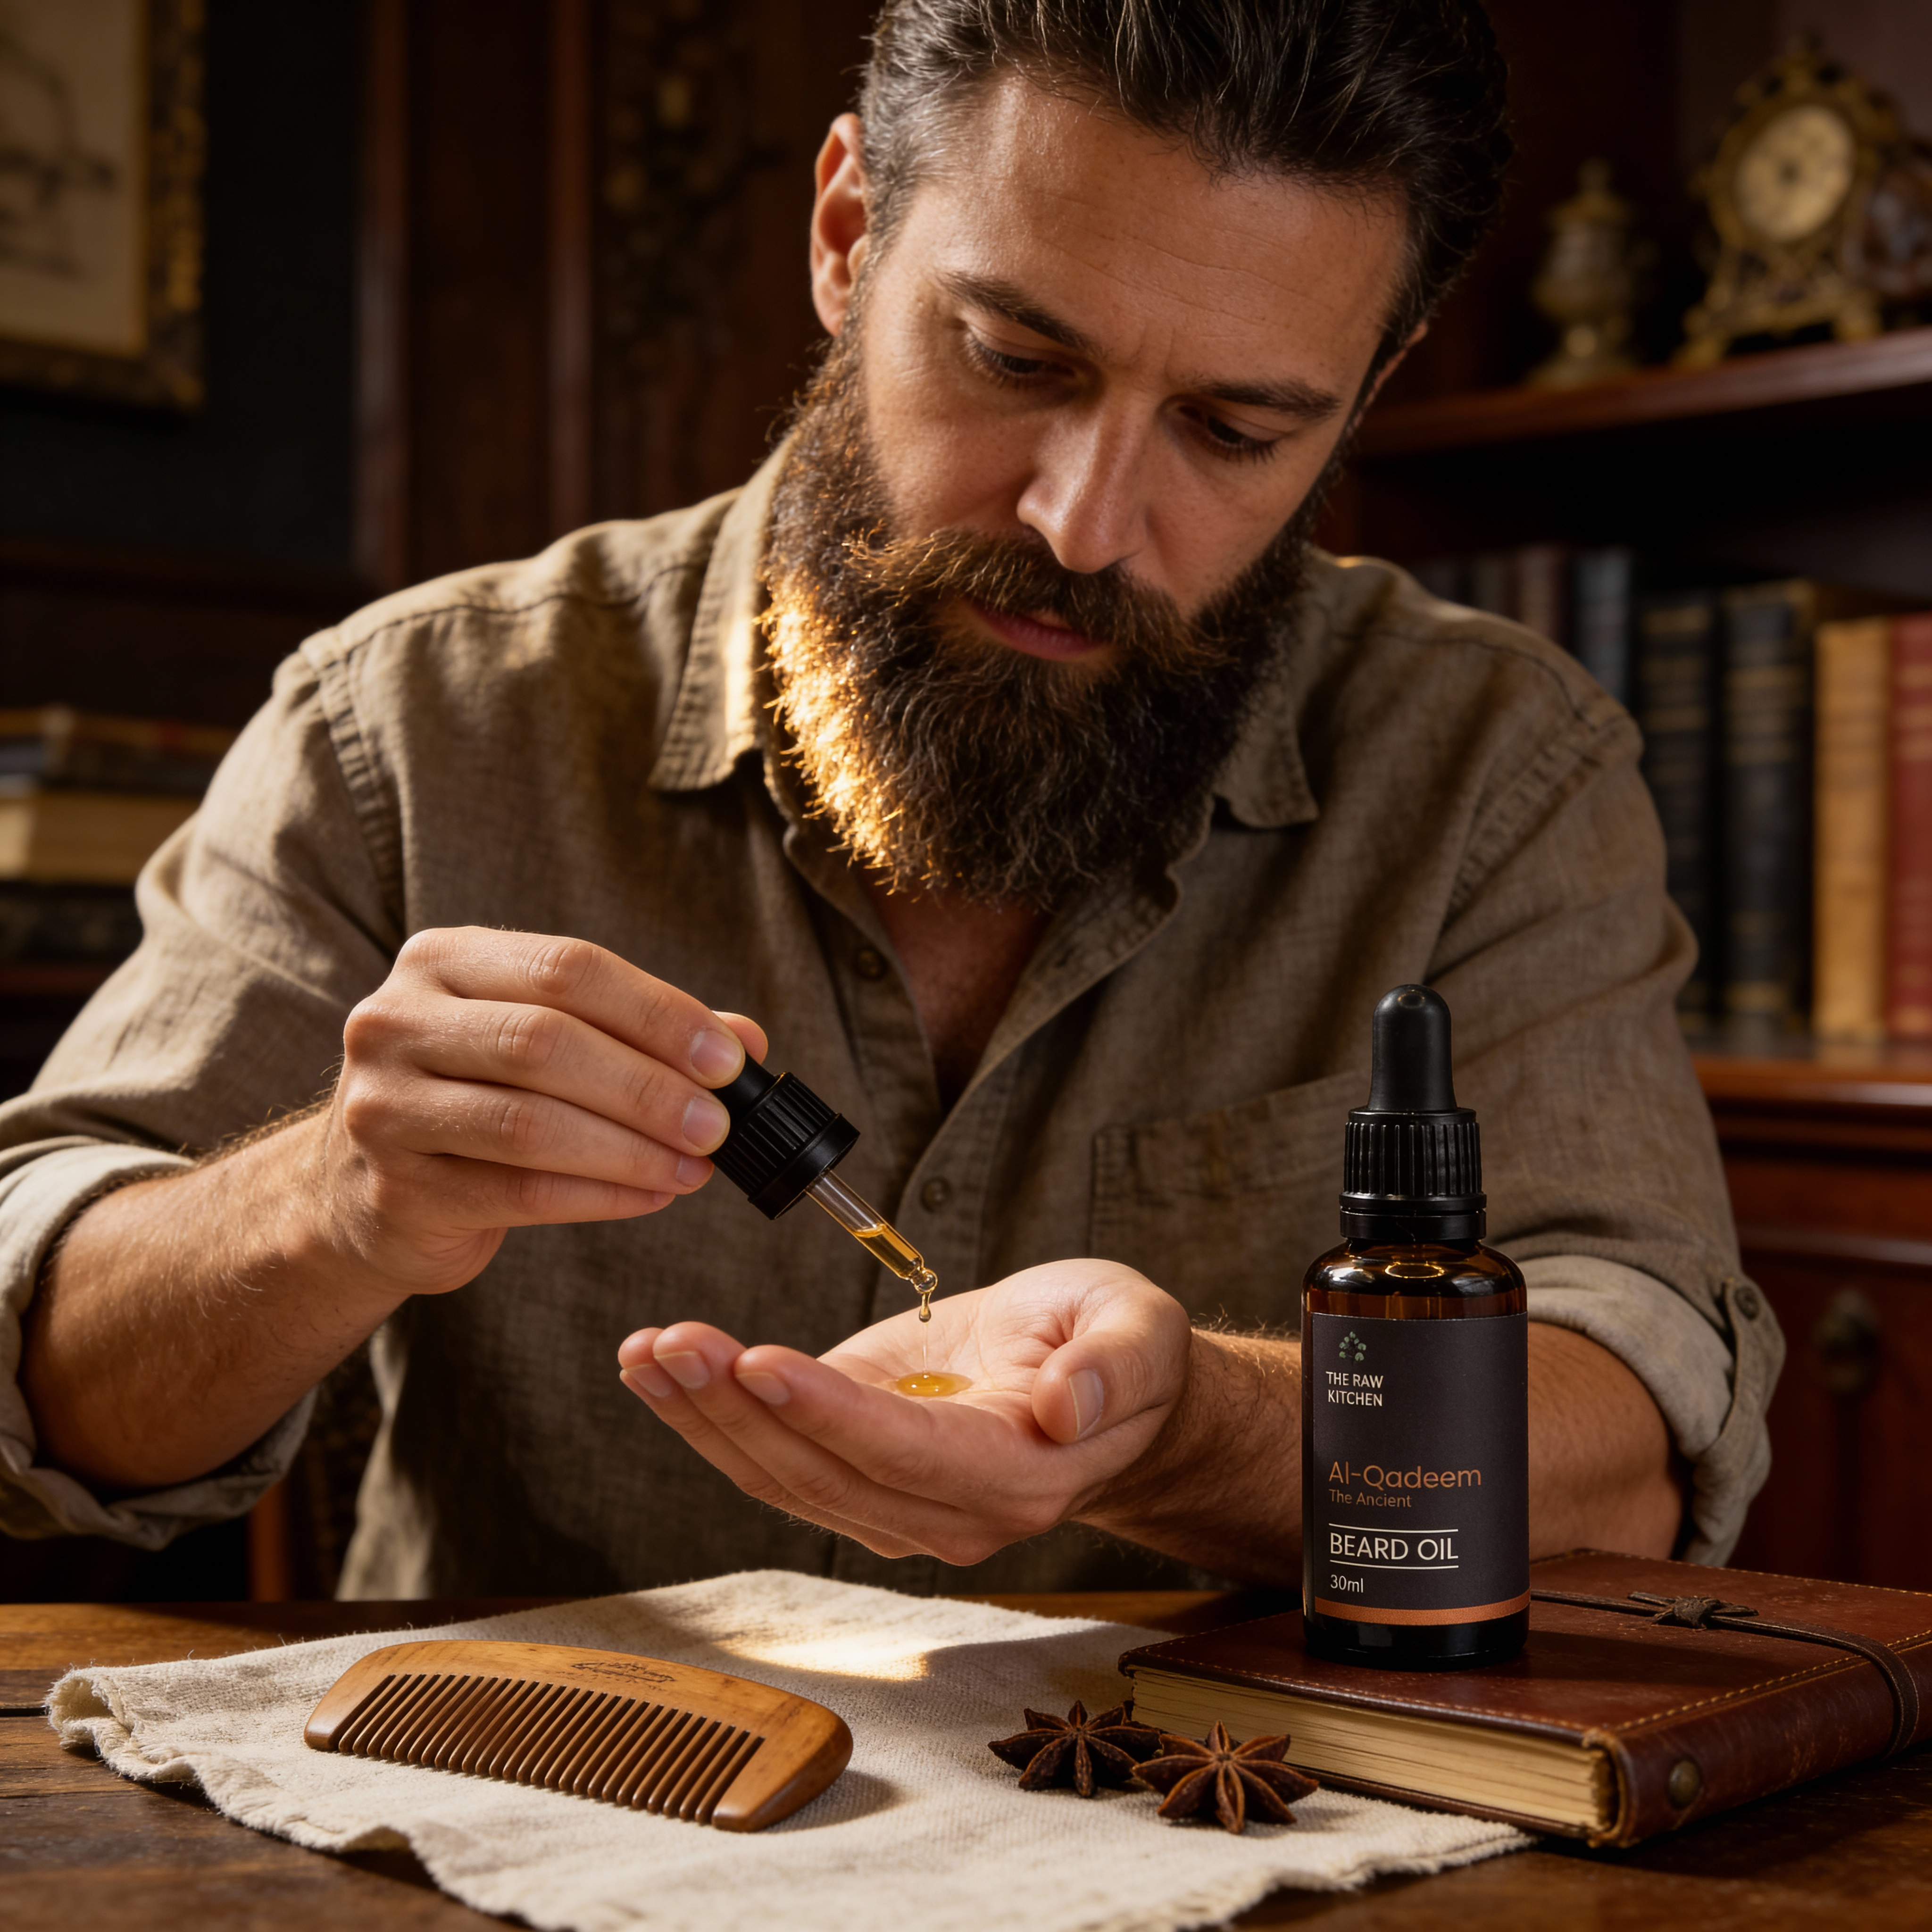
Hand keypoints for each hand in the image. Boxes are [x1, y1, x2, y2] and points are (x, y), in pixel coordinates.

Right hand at [313, 927, 766, 1298]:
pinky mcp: (397, 1189)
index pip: (567, 968)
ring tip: (696, 1166)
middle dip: (648, 1086)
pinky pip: (520, 1193)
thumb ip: (638, 1031)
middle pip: (545, 1042)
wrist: (359, 1189)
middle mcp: (397, 1021)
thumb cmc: (475, 1097)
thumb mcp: (542, 1039)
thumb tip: (747, 1041)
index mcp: (442, 961)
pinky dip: (601, 1196)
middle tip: (718, 1123)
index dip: (657, 1012)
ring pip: (530, 1123)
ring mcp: (385, 1107)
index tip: (728, 1058)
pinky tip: (652, 1195)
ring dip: (632, 1148)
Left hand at [615, 1260, 1191, 1565]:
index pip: (907, 1455)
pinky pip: (774, 1461)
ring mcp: (897, 1507)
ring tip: (647, 1351)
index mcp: (1021, 1477)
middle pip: (825, 1474)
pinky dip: (711, 1418)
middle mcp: (951, 1514)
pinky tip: (662, 1369)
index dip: (830, 1415)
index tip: (759, 1363)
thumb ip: (1113, 1366)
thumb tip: (1066, 1407)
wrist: (1101, 1383)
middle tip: (672, 1341)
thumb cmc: (1121, 1346)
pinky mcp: (857, 1477)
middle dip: (738, 1408)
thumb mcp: (1140, 1329)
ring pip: (783, 1478)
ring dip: (705, 1416)